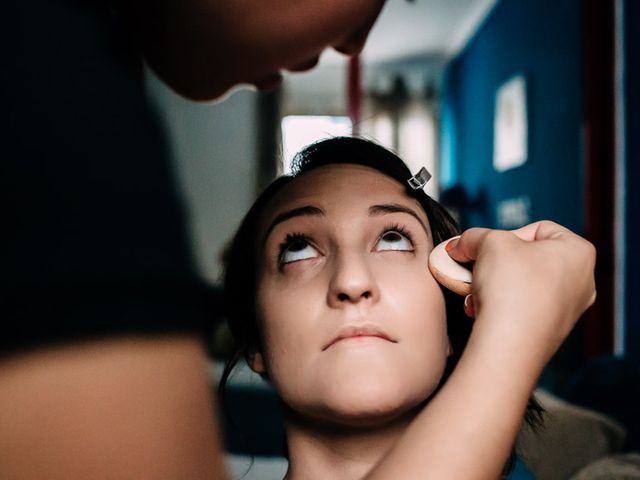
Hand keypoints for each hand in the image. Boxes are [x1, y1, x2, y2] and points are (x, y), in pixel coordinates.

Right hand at [447, 221, 595, 360]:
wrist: (509, 344)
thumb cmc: (510, 287)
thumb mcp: (488, 243)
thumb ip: (474, 237)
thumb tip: (460, 246)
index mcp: (579, 252)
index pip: (538, 228)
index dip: (506, 235)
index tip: (486, 249)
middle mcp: (582, 280)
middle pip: (529, 258)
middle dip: (497, 262)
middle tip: (478, 268)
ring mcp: (568, 309)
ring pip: (522, 284)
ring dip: (494, 284)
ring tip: (476, 292)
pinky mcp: (550, 331)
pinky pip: (522, 307)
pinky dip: (500, 305)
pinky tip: (481, 310)